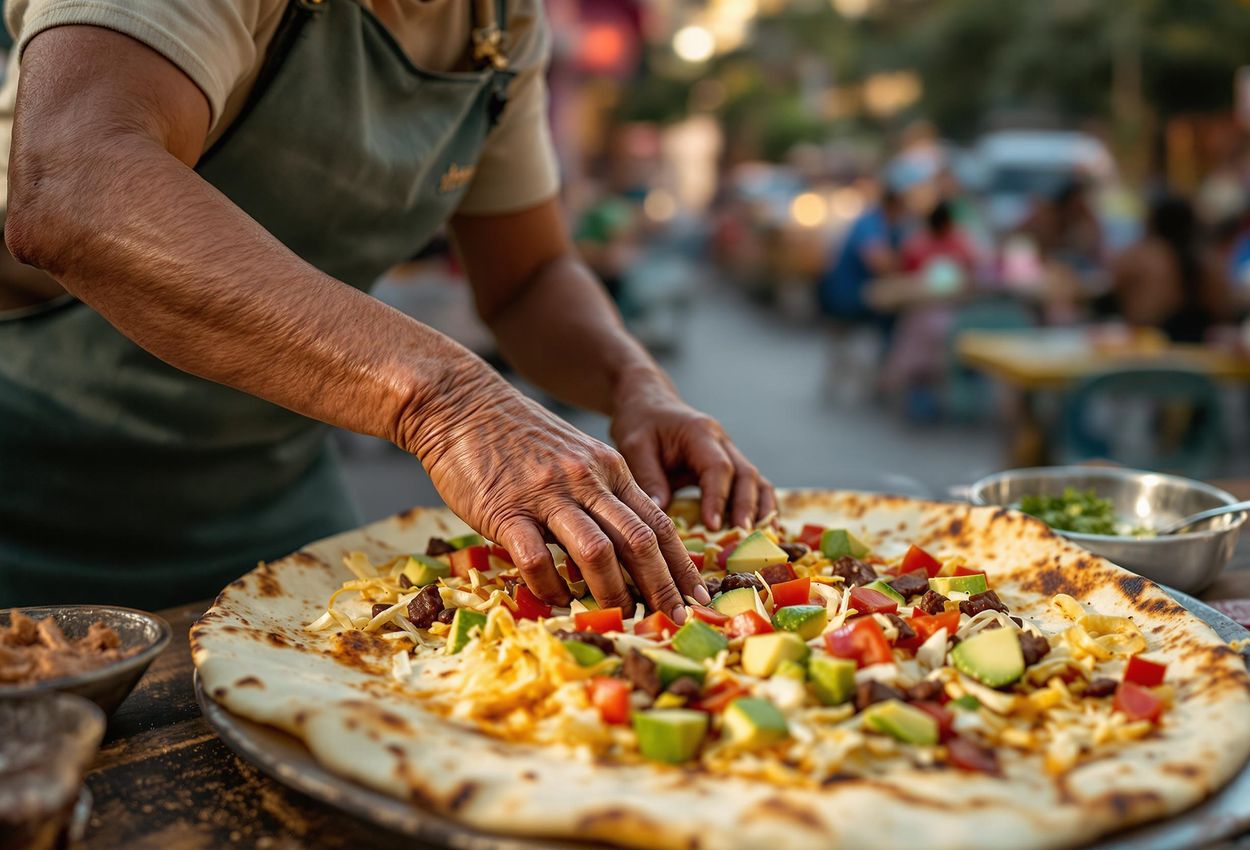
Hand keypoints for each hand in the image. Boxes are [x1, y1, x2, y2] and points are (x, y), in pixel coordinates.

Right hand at [402, 367, 708, 619]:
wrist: (461, 404)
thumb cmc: (517, 436)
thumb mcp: (575, 455)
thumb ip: (600, 494)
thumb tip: (625, 548)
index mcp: (608, 469)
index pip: (658, 523)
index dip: (682, 564)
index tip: (698, 596)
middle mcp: (585, 480)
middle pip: (639, 540)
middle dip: (662, 586)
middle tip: (675, 620)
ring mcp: (546, 494)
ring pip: (598, 551)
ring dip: (614, 592)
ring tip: (621, 618)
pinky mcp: (505, 509)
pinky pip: (535, 558)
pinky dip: (551, 586)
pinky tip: (555, 600)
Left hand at [610, 377, 774, 531]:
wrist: (649, 405)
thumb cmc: (641, 424)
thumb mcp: (635, 446)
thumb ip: (649, 477)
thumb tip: (661, 513)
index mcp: (700, 433)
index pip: (718, 467)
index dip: (718, 498)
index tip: (713, 526)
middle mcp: (722, 442)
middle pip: (746, 475)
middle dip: (746, 508)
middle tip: (741, 537)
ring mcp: (730, 454)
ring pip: (757, 481)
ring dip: (761, 510)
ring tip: (759, 540)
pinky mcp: (729, 467)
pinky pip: (752, 487)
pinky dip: (759, 508)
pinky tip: (764, 531)